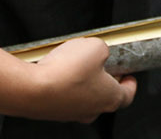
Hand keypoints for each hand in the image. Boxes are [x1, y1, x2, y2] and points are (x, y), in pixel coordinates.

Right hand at [1, 37, 135, 122]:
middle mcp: (92, 110)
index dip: (130, 83)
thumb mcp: (96, 47)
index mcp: (110, 98)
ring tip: (77, 64)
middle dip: (105, 81)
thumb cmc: (66, 72)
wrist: (31, 89)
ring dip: (83, 82)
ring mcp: (71, 113)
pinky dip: (64, 85)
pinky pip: (63, 96)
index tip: (129, 75)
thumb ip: (103, 49)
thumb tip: (99, 52)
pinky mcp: (52, 111)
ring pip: (83, 97)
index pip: (127, 95)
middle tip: (103, 66)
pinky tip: (58, 71)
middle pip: (105, 97)